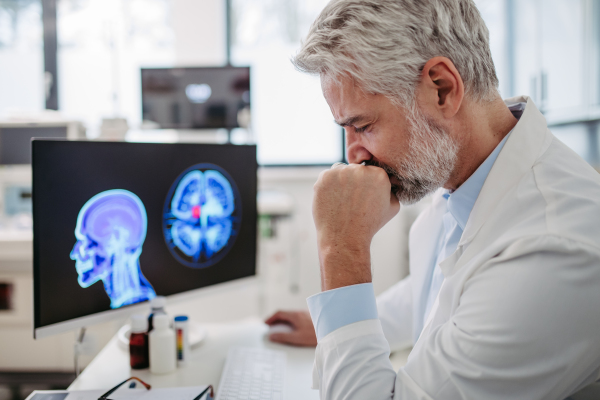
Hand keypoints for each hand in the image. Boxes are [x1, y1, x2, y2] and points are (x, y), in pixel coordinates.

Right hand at [265, 310, 316, 346]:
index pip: (279, 313)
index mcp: (295, 315)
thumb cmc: (315, 335)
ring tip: (280, 329)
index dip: (271, 318)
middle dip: (276, 320)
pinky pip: (297, 317)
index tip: (266, 323)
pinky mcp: (311, 318)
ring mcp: (306, 314)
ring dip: (284, 321)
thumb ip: (283, 337)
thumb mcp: (297, 338)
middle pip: (285, 314)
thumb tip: (272, 336)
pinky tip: (293, 329)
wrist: (332, 331)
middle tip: (270, 326)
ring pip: (291, 315)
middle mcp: (300, 312)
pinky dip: (291, 322)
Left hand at [313, 164, 399, 289]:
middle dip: (353, 182)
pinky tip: (333, 201)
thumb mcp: (392, 207)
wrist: (345, 238)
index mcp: (379, 174)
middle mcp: (360, 170)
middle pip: (355, 169)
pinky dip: (328, 186)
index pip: (371, 170)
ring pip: (340, 171)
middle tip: (352, 202)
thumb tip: (390, 179)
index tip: (364, 197)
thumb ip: (392, 189)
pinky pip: (327, 177)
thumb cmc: (369, 225)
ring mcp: (341, 172)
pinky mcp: (325, 177)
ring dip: (340, 182)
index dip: (366, 184)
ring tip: (343, 202)